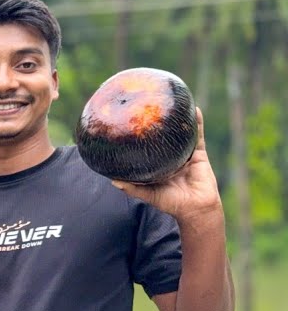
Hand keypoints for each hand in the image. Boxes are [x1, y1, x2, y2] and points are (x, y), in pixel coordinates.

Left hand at [111, 107, 223, 225]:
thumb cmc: (171, 203)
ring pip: (179, 134)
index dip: (138, 140)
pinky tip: (193, 108)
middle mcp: (169, 158)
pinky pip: (198, 135)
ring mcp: (184, 154)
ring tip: (170, 102)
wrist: (197, 208)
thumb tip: (113, 181)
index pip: (144, 149)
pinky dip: (197, 122)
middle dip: (155, 124)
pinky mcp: (198, 153)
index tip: (127, 126)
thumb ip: (132, 188)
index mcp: (156, 166)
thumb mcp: (148, 195)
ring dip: (176, 119)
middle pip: (160, 138)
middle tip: (146, 107)